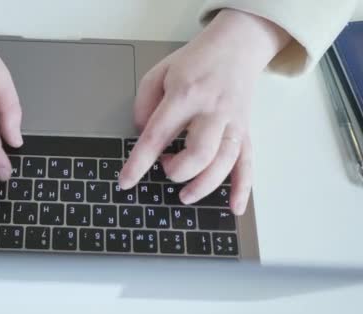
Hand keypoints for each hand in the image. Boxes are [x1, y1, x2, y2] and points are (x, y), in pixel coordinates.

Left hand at [119, 9, 289, 214]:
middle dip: (177, 172)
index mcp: (185, 94)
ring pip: (224, 163)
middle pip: (199, 154)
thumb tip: (142, 135)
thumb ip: (143, 104)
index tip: (126, 182)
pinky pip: (248, 163)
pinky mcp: (246, 131)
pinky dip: (242, 188)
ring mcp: (233, 123)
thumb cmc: (195, 60)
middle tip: (165, 168)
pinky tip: (234, 207)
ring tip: (185, 195)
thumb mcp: (158, 72)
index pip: (157, 135)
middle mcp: (212, 111)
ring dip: (204, 186)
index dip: (139, 163)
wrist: (238, 45)